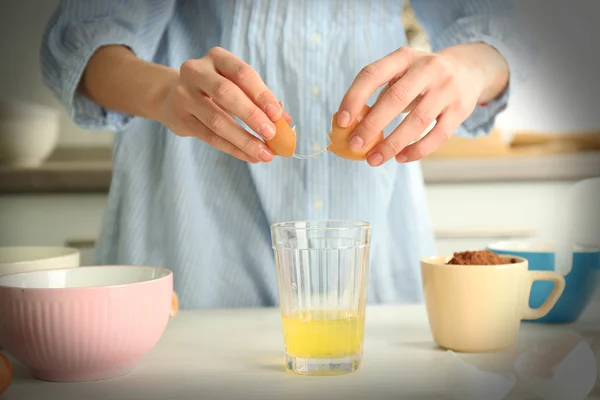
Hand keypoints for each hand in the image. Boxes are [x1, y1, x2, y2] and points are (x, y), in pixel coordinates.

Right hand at [156, 46, 290, 162]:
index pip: (243, 73)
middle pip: (226, 93)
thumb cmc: (215, 90)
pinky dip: (234, 149)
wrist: (171, 97)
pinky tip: (251, 156)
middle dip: (252, 116)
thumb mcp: (237, 87)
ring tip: (265, 153)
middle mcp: (196, 72)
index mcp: (217, 57)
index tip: (277, 115)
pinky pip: (210, 137)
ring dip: (244, 140)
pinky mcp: (181, 119)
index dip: (261, 94)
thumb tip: (287, 123)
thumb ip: (260, 101)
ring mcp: (184, 95)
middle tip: (271, 134)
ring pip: (216, 120)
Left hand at [337, 44, 508, 165]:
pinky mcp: (461, 109)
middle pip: (395, 98)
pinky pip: (438, 135)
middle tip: (355, 145)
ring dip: (392, 144)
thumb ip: (379, 93)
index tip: (341, 121)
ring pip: (418, 120)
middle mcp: (427, 68)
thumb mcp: (401, 72)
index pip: (372, 74)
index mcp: (403, 57)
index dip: (354, 97)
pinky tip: (400, 158)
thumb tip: (350, 126)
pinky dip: (417, 150)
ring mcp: (447, 88)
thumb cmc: (420, 77)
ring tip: (374, 159)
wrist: (469, 69)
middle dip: (372, 125)